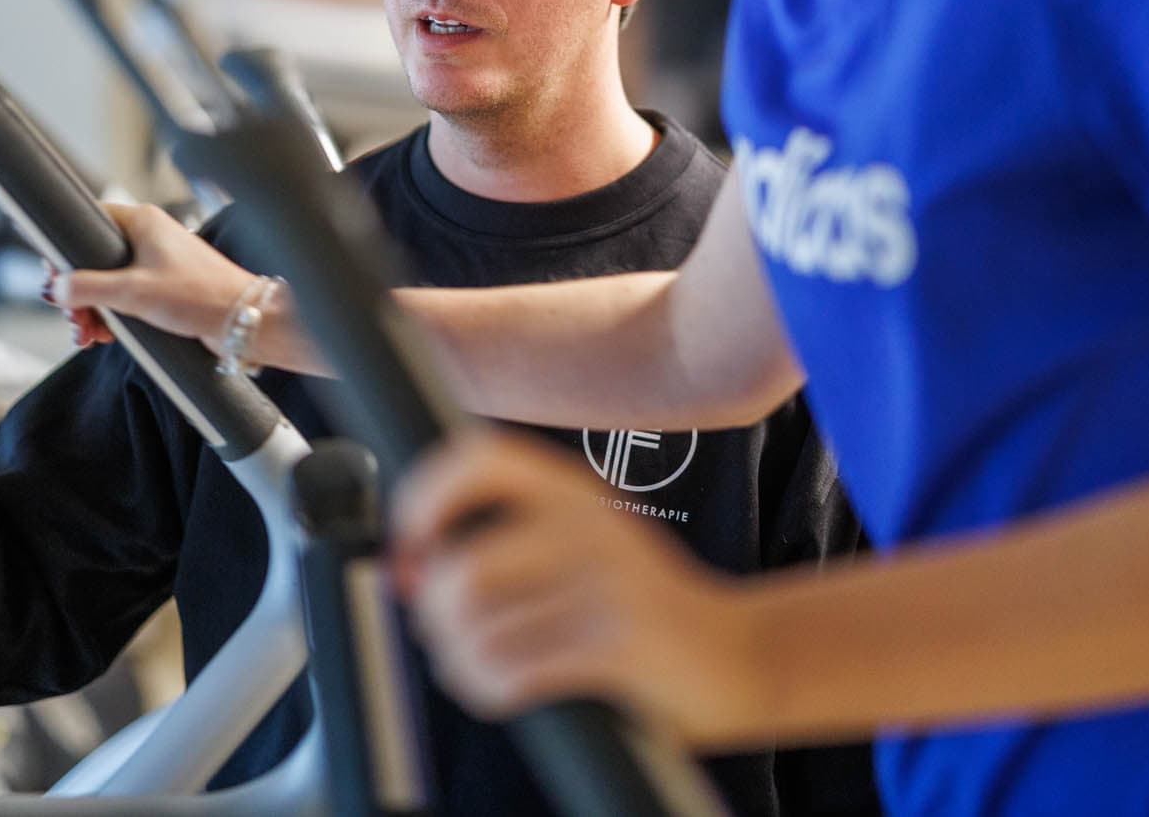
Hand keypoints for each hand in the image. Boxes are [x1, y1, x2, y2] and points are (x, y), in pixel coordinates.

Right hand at [53, 202, 255, 345]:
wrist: (243, 320)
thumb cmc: (202, 295)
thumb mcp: (134, 292)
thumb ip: (89, 288)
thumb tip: (59, 287)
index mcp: (142, 223)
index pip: (87, 222)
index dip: (66, 251)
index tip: (55, 278)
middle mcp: (148, 238)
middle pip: (93, 260)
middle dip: (78, 294)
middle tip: (73, 318)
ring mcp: (156, 263)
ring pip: (107, 282)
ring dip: (92, 309)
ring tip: (88, 334)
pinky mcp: (163, 288)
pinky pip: (125, 298)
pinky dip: (111, 316)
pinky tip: (105, 335)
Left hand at [390, 430, 763, 747]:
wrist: (738, 657)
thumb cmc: (640, 610)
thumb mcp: (579, 549)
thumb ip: (501, 545)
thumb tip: (410, 567)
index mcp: (573, 491)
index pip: (479, 456)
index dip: (424, 498)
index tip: (412, 547)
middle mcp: (590, 524)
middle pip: (463, 567)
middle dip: (435, 617)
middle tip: (450, 636)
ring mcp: (609, 584)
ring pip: (480, 629)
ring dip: (462, 664)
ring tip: (481, 671)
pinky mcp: (620, 645)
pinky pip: (515, 672)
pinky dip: (491, 691)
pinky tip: (506, 693)